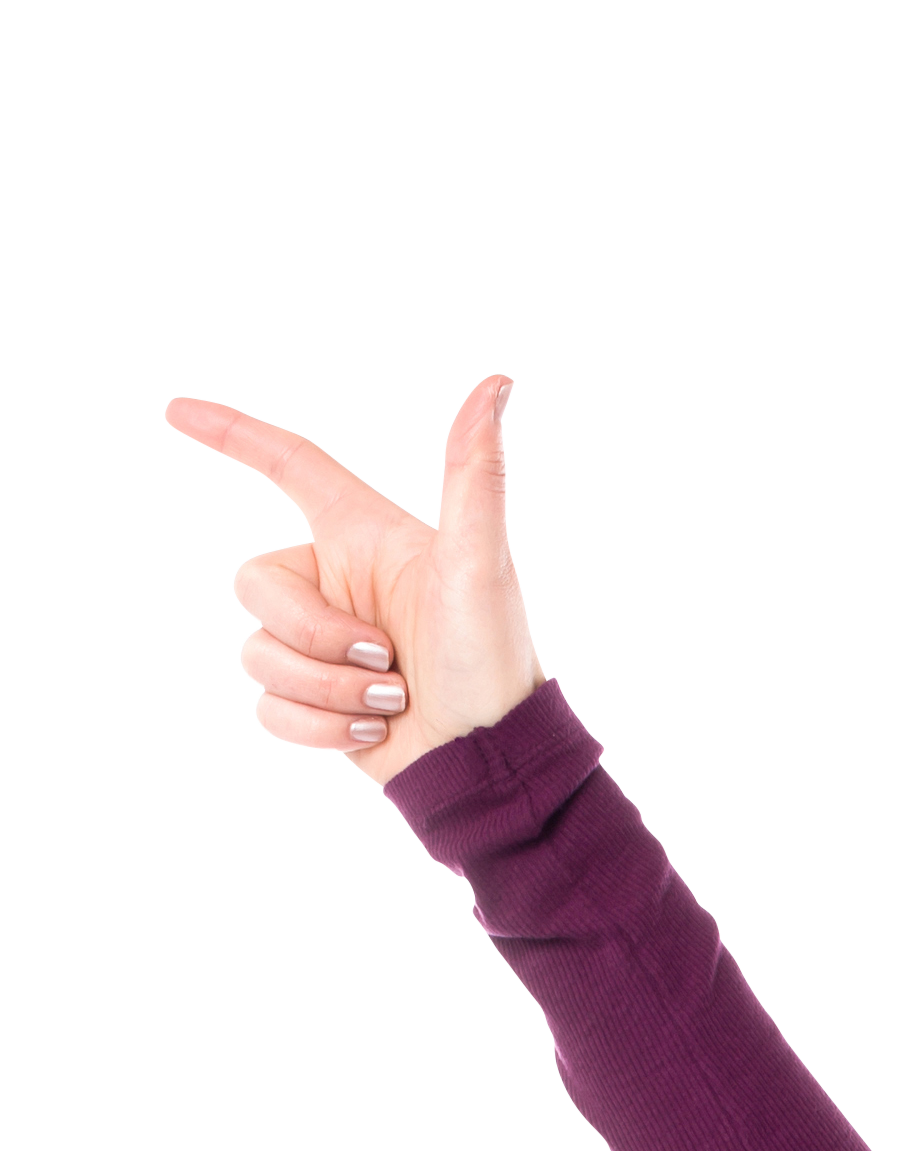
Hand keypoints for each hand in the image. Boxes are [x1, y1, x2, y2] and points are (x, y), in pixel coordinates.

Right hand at [162, 373, 541, 776]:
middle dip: (315, 634)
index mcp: (363, 538)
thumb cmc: (493, 662)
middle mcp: (335, 585)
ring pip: (258, 655)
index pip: (289, 466)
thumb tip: (496, 387)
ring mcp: (321, 645)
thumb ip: (475, 478)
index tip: (180, 411)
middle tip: (389, 660)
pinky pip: (269, 707)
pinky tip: (373, 729)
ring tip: (392, 699)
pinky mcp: (314, 701)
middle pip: (255, 586)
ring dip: (328, 687)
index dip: (234, 436)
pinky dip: (322, 726)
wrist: (490, 763)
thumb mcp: (481, 567)